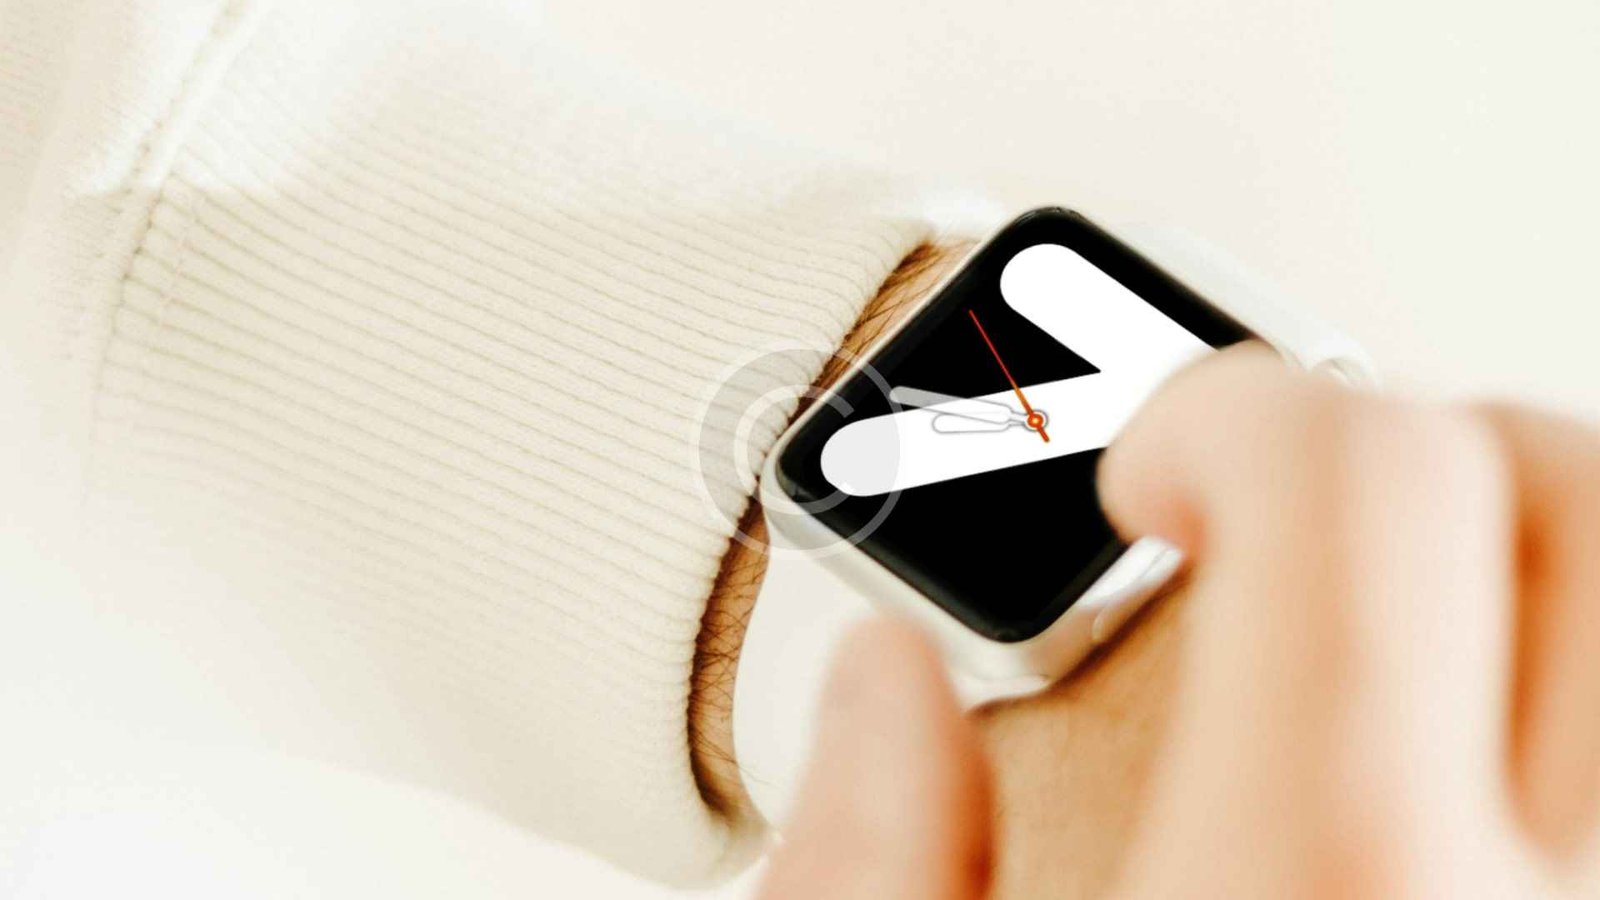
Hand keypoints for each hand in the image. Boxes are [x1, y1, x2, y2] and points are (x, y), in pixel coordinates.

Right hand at [761, 344, 1599, 897]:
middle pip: (1567, 498)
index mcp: (1310, 885)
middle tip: (1273, 519)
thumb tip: (887, 687)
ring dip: (1505, 553)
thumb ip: (856, 862)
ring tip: (1362, 615)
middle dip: (1405, 447)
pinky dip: (1544, 680)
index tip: (1157, 473)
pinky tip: (1428, 741)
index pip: (1356, 482)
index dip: (1230, 412)